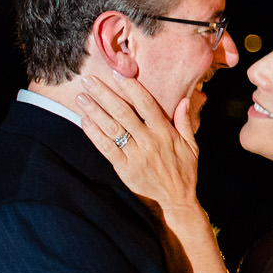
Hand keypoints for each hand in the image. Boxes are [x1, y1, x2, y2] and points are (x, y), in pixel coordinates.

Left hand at [76, 70, 201, 214]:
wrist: (177, 199)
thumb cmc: (184, 170)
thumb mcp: (191, 145)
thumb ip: (185, 122)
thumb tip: (184, 100)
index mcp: (165, 132)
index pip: (146, 104)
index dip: (131, 87)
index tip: (117, 73)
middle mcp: (149, 141)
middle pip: (123, 112)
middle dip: (104, 94)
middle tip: (89, 79)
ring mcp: (136, 155)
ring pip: (112, 128)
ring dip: (94, 111)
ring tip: (81, 97)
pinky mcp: (124, 168)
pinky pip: (106, 148)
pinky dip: (94, 134)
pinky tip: (84, 121)